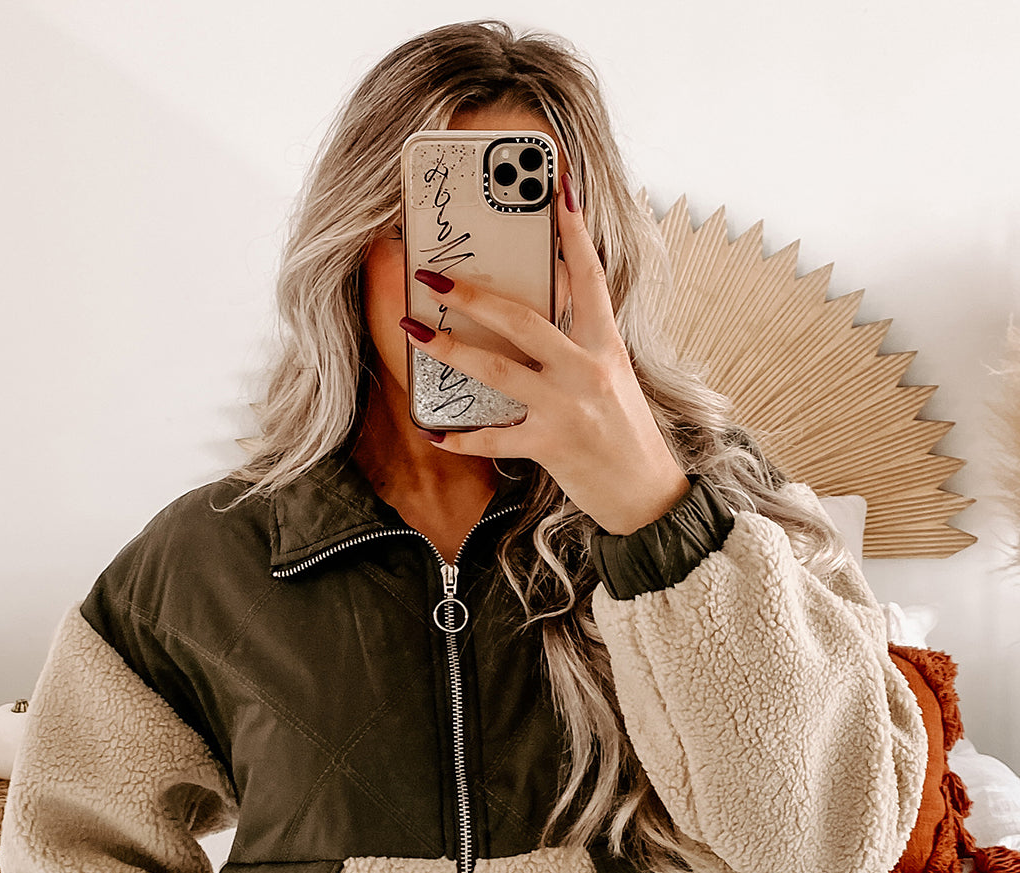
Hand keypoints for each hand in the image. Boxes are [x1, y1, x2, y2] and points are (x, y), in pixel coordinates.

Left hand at [402, 172, 690, 534]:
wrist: (647, 494)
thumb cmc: (626, 434)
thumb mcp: (614, 377)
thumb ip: (581, 345)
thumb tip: (538, 315)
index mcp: (606, 345)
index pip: (589, 277)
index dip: (572, 231)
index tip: (555, 187)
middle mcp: (586, 370)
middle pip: (523, 319)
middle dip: (474, 295)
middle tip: (435, 276)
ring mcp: (567, 408)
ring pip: (498, 370)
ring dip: (450, 350)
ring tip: (416, 332)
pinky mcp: (551, 446)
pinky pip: (496, 438)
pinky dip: (464, 437)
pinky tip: (437, 433)